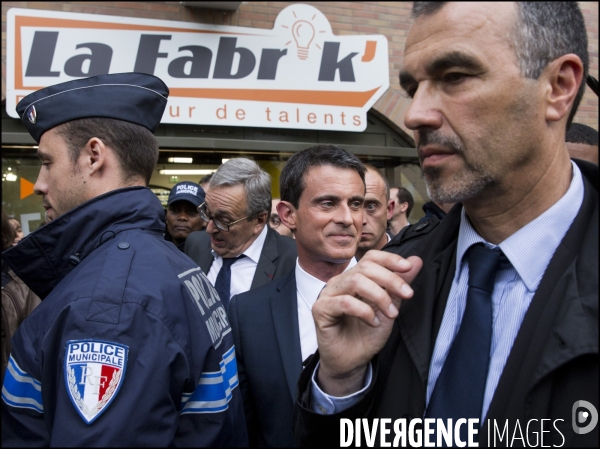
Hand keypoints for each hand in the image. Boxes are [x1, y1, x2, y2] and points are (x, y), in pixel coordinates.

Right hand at [314, 250, 422, 395]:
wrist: (352, 362)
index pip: (370, 258)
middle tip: (407, 294)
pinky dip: (365, 311)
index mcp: (354, 278)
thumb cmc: (367, 334)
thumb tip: (416, 260)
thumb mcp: (390, 307)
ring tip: (392, 314)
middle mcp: (339, 282)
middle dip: (390, 279)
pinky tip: (373, 322)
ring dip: (379, 296)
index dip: (390, 259)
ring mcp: (328, 294)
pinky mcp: (321, 309)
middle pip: (365, 267)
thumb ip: (399, 284)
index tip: (408, 268)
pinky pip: (345, 302)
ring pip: (355, 281)